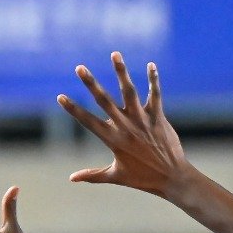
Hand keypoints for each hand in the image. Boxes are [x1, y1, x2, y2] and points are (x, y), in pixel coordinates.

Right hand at [57, 53, 189, 196]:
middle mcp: (126, 127)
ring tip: (115, 54)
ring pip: (129, 92)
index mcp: (113, 140)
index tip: (60, 97)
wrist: (172, 178)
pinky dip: (153, 80)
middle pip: (104, 101)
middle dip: (91, 83)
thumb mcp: (115, 176)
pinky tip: (151, 65)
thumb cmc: (143, 178)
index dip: (73, 109)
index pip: (88, 121)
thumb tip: (71, 178)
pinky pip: (155, 95)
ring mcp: (142, 120)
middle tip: (79, 67)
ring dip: (121, 72)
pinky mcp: (158, 117)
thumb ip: (92, 175)